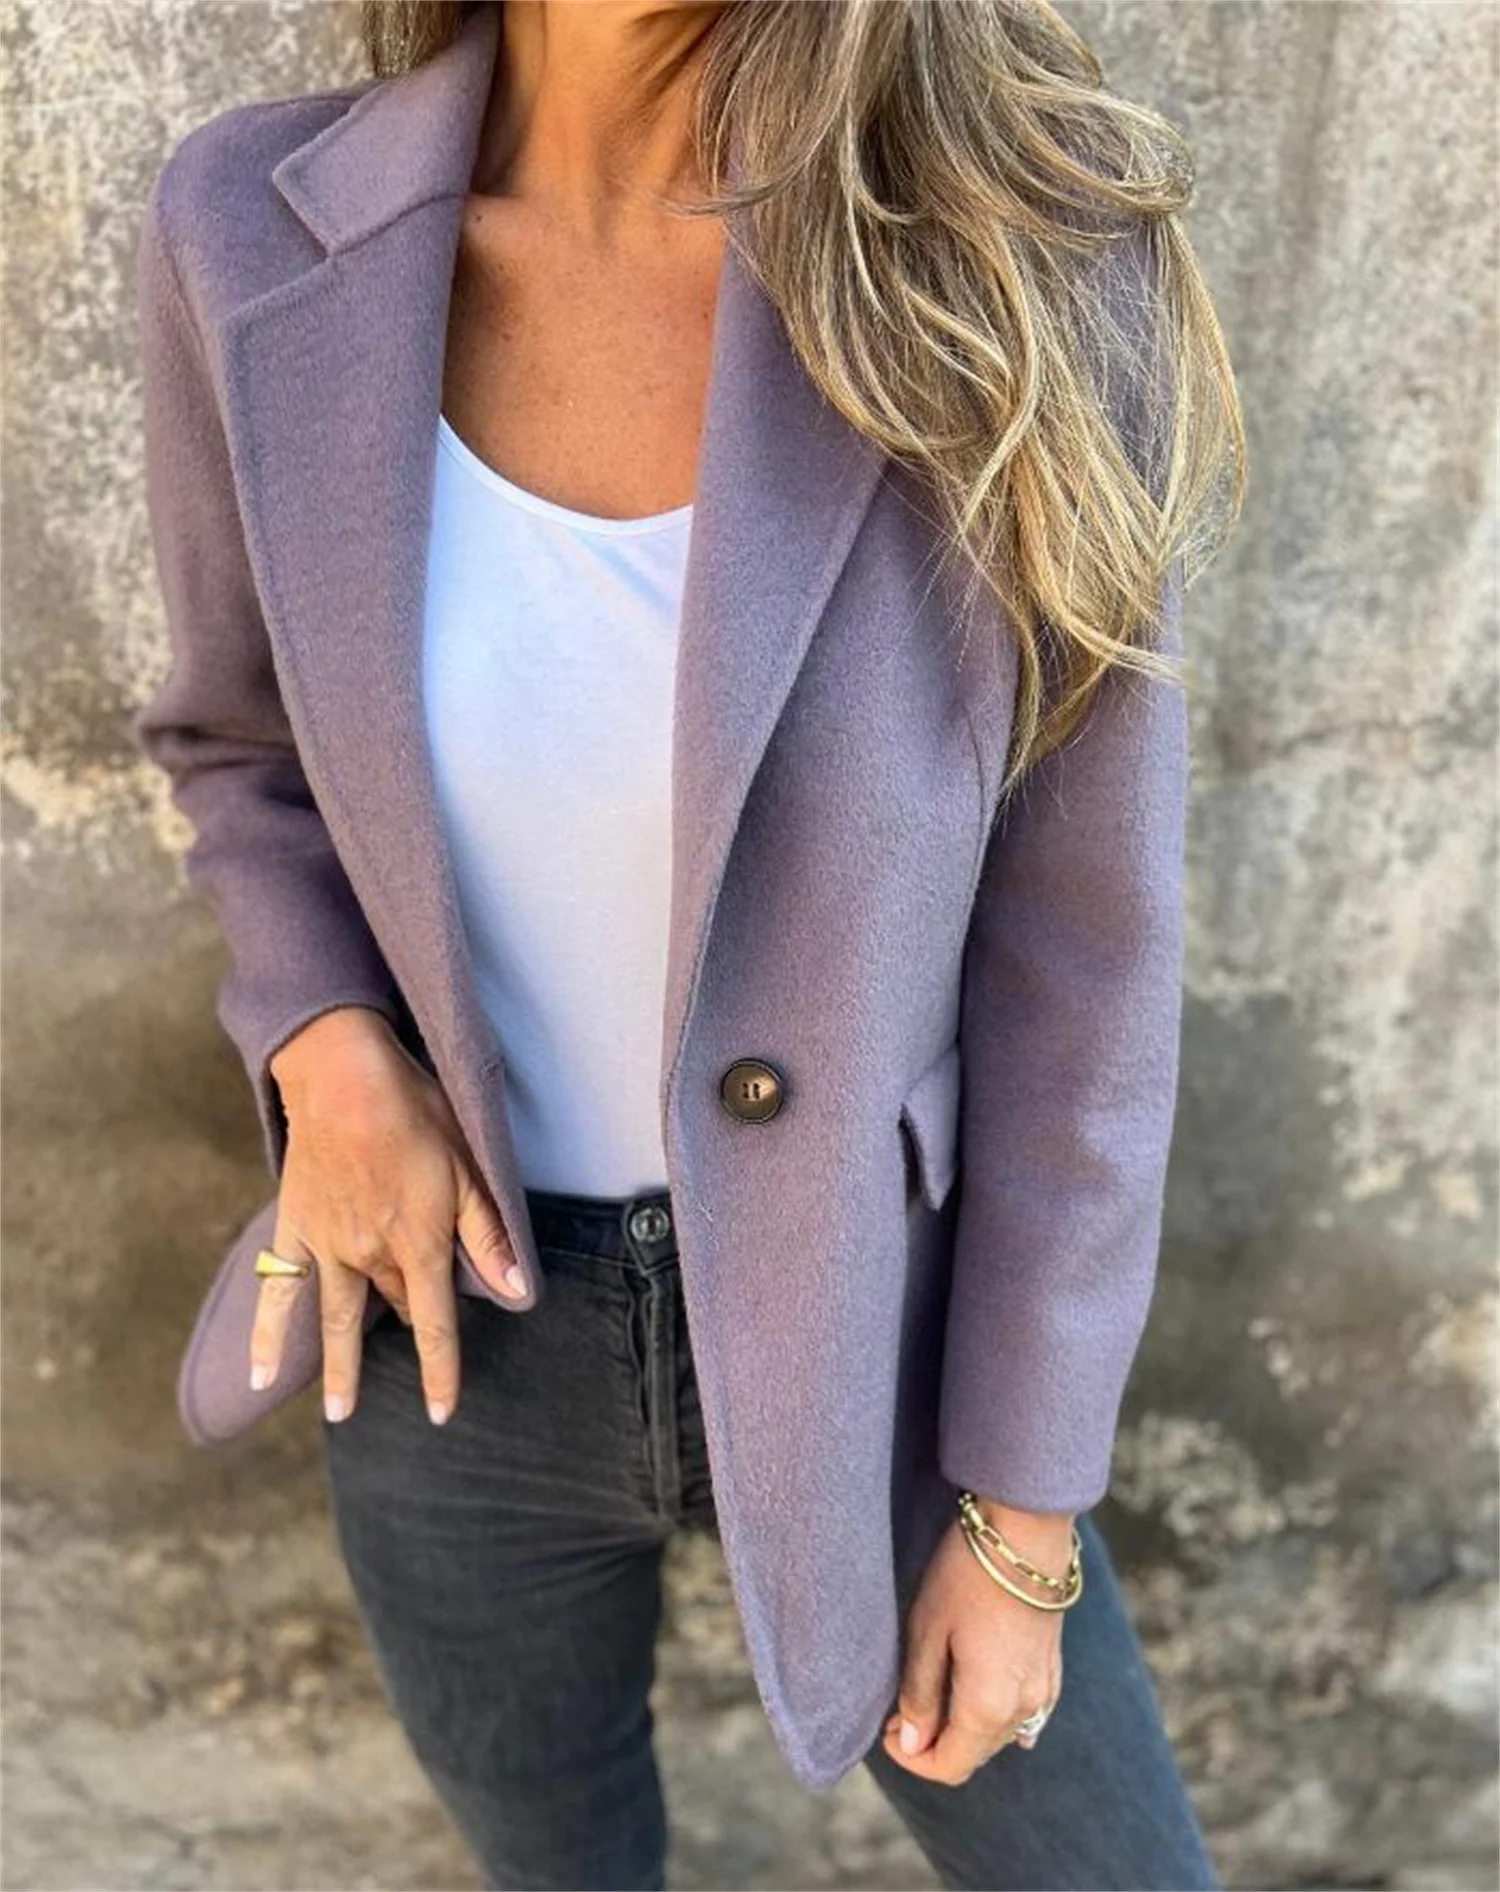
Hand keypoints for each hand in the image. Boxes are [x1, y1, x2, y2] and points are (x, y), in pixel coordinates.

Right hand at [251, 1006, 527, 1426]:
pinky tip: (258, 1374)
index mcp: (419, 1243)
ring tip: (340, 1413)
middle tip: (419, 1337)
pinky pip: (279, 1291)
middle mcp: (371, 1255)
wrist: (343, 1076)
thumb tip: (517, 1292)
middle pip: (397, 1306)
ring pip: (339, 1316)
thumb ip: (490, 1235)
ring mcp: (328, 1245)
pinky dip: (268, 1334)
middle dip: (412, 1324)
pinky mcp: (295, 1228)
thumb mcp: (469, 1168)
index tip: (442, 1413)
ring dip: (341, 1366)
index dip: (440, 1372)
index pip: (435, 1325)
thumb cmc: (416, 1112)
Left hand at [882, 1496, 1070, 1784]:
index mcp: (988, 1707)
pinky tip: (974, 1693)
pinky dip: (994, 1714)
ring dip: (962, 1727)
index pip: (949, 1766)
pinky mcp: (1053, 1670)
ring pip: (997, 1735)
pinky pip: (1023, 1715)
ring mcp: (1044, 1692)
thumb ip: (918, 1695)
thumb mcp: (927, 1632)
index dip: (912, 1759)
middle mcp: (1023, 1710)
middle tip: (899, 1710)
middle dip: (934, 1742)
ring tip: (930, 1691)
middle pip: (974, 1754)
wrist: (1026, 1534)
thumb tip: (910, 1743)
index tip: (886, 1732)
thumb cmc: (968, 1577)